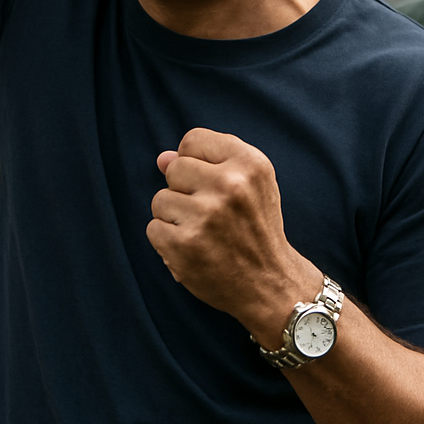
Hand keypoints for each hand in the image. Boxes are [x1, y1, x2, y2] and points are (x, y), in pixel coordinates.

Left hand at [147, 129, 317, 337]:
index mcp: (250, 163)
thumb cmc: (256, 229)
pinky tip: (193, 249)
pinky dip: (167, 241)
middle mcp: (230, 184)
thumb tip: (162, 158)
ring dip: (175, 218)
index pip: (193, 140)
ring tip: (203, 233)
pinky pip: (153, 228)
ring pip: (160, 199)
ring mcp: (206, 215)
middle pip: (174, 169)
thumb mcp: (251, 185)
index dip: (194, 161)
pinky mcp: (185, 244)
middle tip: (211, 214)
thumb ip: (209, 163)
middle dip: (185, 191)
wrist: (270, 283)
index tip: (209, 183)